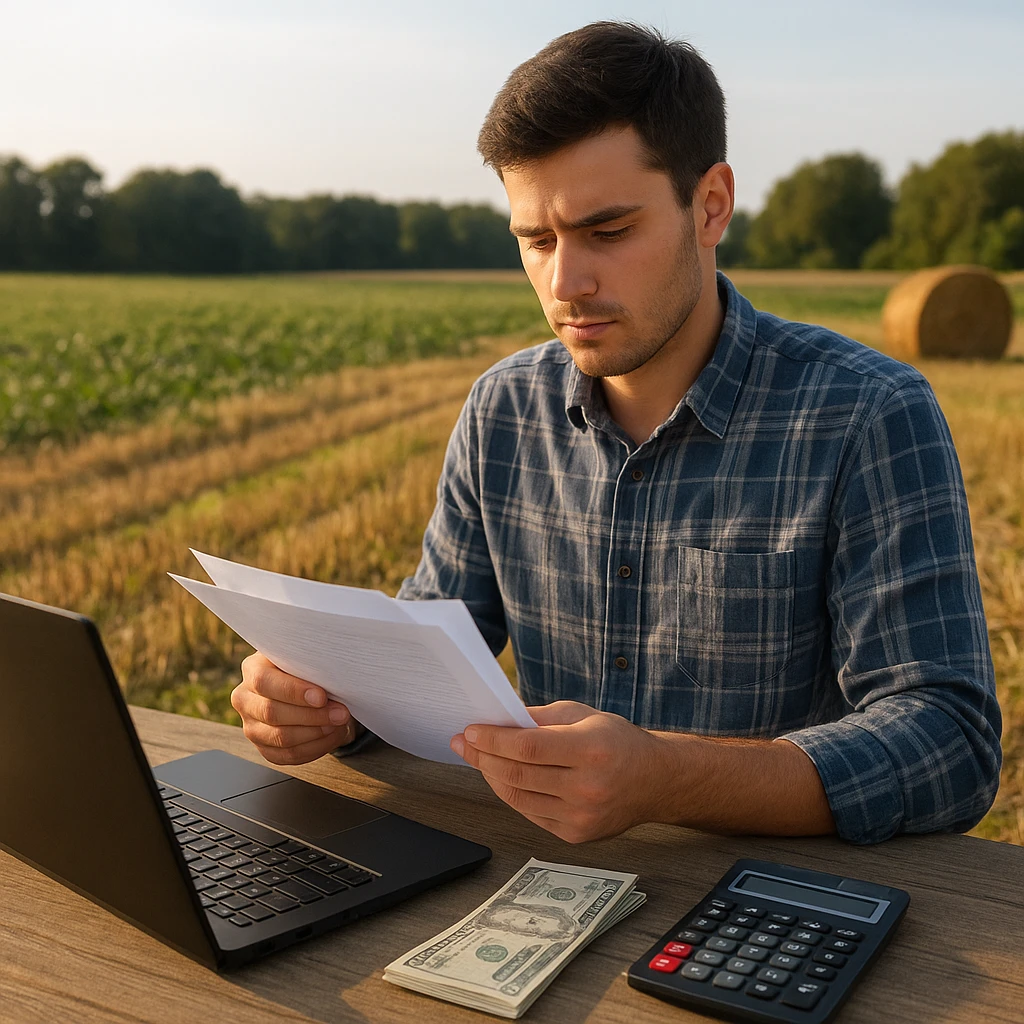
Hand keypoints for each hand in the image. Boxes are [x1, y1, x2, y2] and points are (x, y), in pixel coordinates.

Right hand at [231, 652, 360, 764]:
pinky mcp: (264, 748)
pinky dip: (315, 747)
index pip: (264, 682)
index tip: (321, 697)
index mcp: (252, 670)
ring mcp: (252, 726)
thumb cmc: (306, 668)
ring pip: (280, 738)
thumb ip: (310, 663)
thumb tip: (331, 677)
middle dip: (312, 715)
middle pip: (272, 713)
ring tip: (339, 724)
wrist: (305, 685)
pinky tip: (332, 736)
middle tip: (340, 713)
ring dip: (316, 733)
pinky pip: (288, 755)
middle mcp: (245, 699)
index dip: (293, 692)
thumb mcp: (305, 657)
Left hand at [450, 700, 663, 842]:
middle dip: (483, 757)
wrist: (655, 781)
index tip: (470, 732)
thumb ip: (540, 718)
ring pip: (519, 797)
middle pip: (518, 774)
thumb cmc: (618, 741)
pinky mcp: (576, 835)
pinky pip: (531, 813)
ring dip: (492, 776)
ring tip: (478, 759)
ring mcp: (582, 817)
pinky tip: (502, 777)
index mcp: (591, 750)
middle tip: (463, 744)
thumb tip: (498, 719)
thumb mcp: (584, 715)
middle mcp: (587, 787)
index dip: (493, 740)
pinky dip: (511, 794)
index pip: (528, 747)